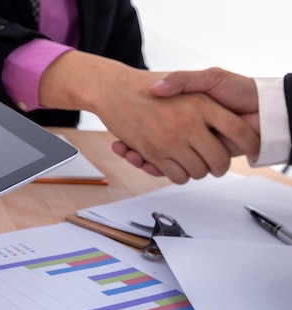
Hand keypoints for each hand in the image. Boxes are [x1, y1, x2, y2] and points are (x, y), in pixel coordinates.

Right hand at [39, 53, 258, 182]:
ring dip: (198, 171)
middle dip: (220, 166)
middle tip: (216, 162)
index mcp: (202, 103)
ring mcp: (171, 140)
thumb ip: (204, 91)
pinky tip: (176, 165)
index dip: (248, 142)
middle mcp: (188, 123)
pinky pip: (176, 175)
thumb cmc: (146, 85)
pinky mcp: (154, 153)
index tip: (250, 148)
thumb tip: (219, 110)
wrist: (113, 88)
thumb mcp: (183, 79)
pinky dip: (179, 175)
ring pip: (198, 171)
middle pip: (218, 159)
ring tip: (195, 162)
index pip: (238, 129)